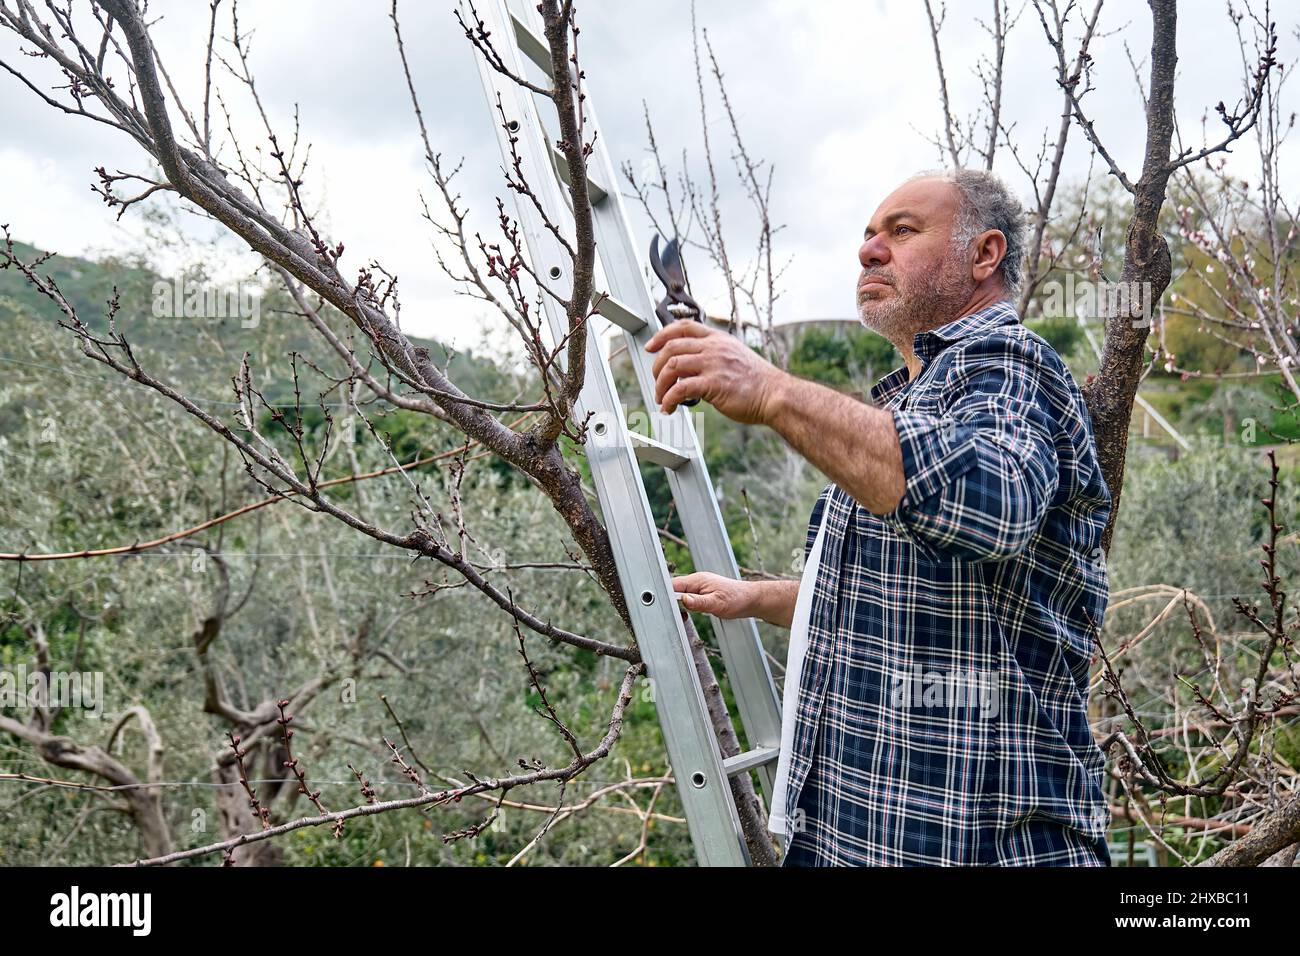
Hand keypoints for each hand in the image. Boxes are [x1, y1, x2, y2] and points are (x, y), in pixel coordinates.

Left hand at [645, 319, 784, 422]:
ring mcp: (713, 364)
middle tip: (656, 380)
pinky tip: (669, 408)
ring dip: (660, 384)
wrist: (776, 394)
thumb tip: (693, 368)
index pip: (684, 327)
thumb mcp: (736, 356)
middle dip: (657, 366)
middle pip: (672, 347)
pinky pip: (680, 389)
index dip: (662, 335)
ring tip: (661, 398)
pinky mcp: (713, 384)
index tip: (651, 346)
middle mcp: (714, 348)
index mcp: (718, 339)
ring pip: (672, 366)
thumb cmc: (758, 382)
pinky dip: (669, 400)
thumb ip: (715, 356)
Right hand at [671, 571, 755, 619]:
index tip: (661, 606)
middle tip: (669, 615)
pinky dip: (685, 606)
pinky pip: (688, 598)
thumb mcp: (717, 604)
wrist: (750, 599)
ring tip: (677, 617)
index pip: (673, 585)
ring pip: (680, 594)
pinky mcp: (702, 593)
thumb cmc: (737, 599)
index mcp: (697, 580)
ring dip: (676, 605)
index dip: (665, 595)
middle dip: (669, 602)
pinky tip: (686, 615)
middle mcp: (697, 581)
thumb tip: (683, 600)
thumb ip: (699, 602)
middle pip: (674, 589)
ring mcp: (699, 587)